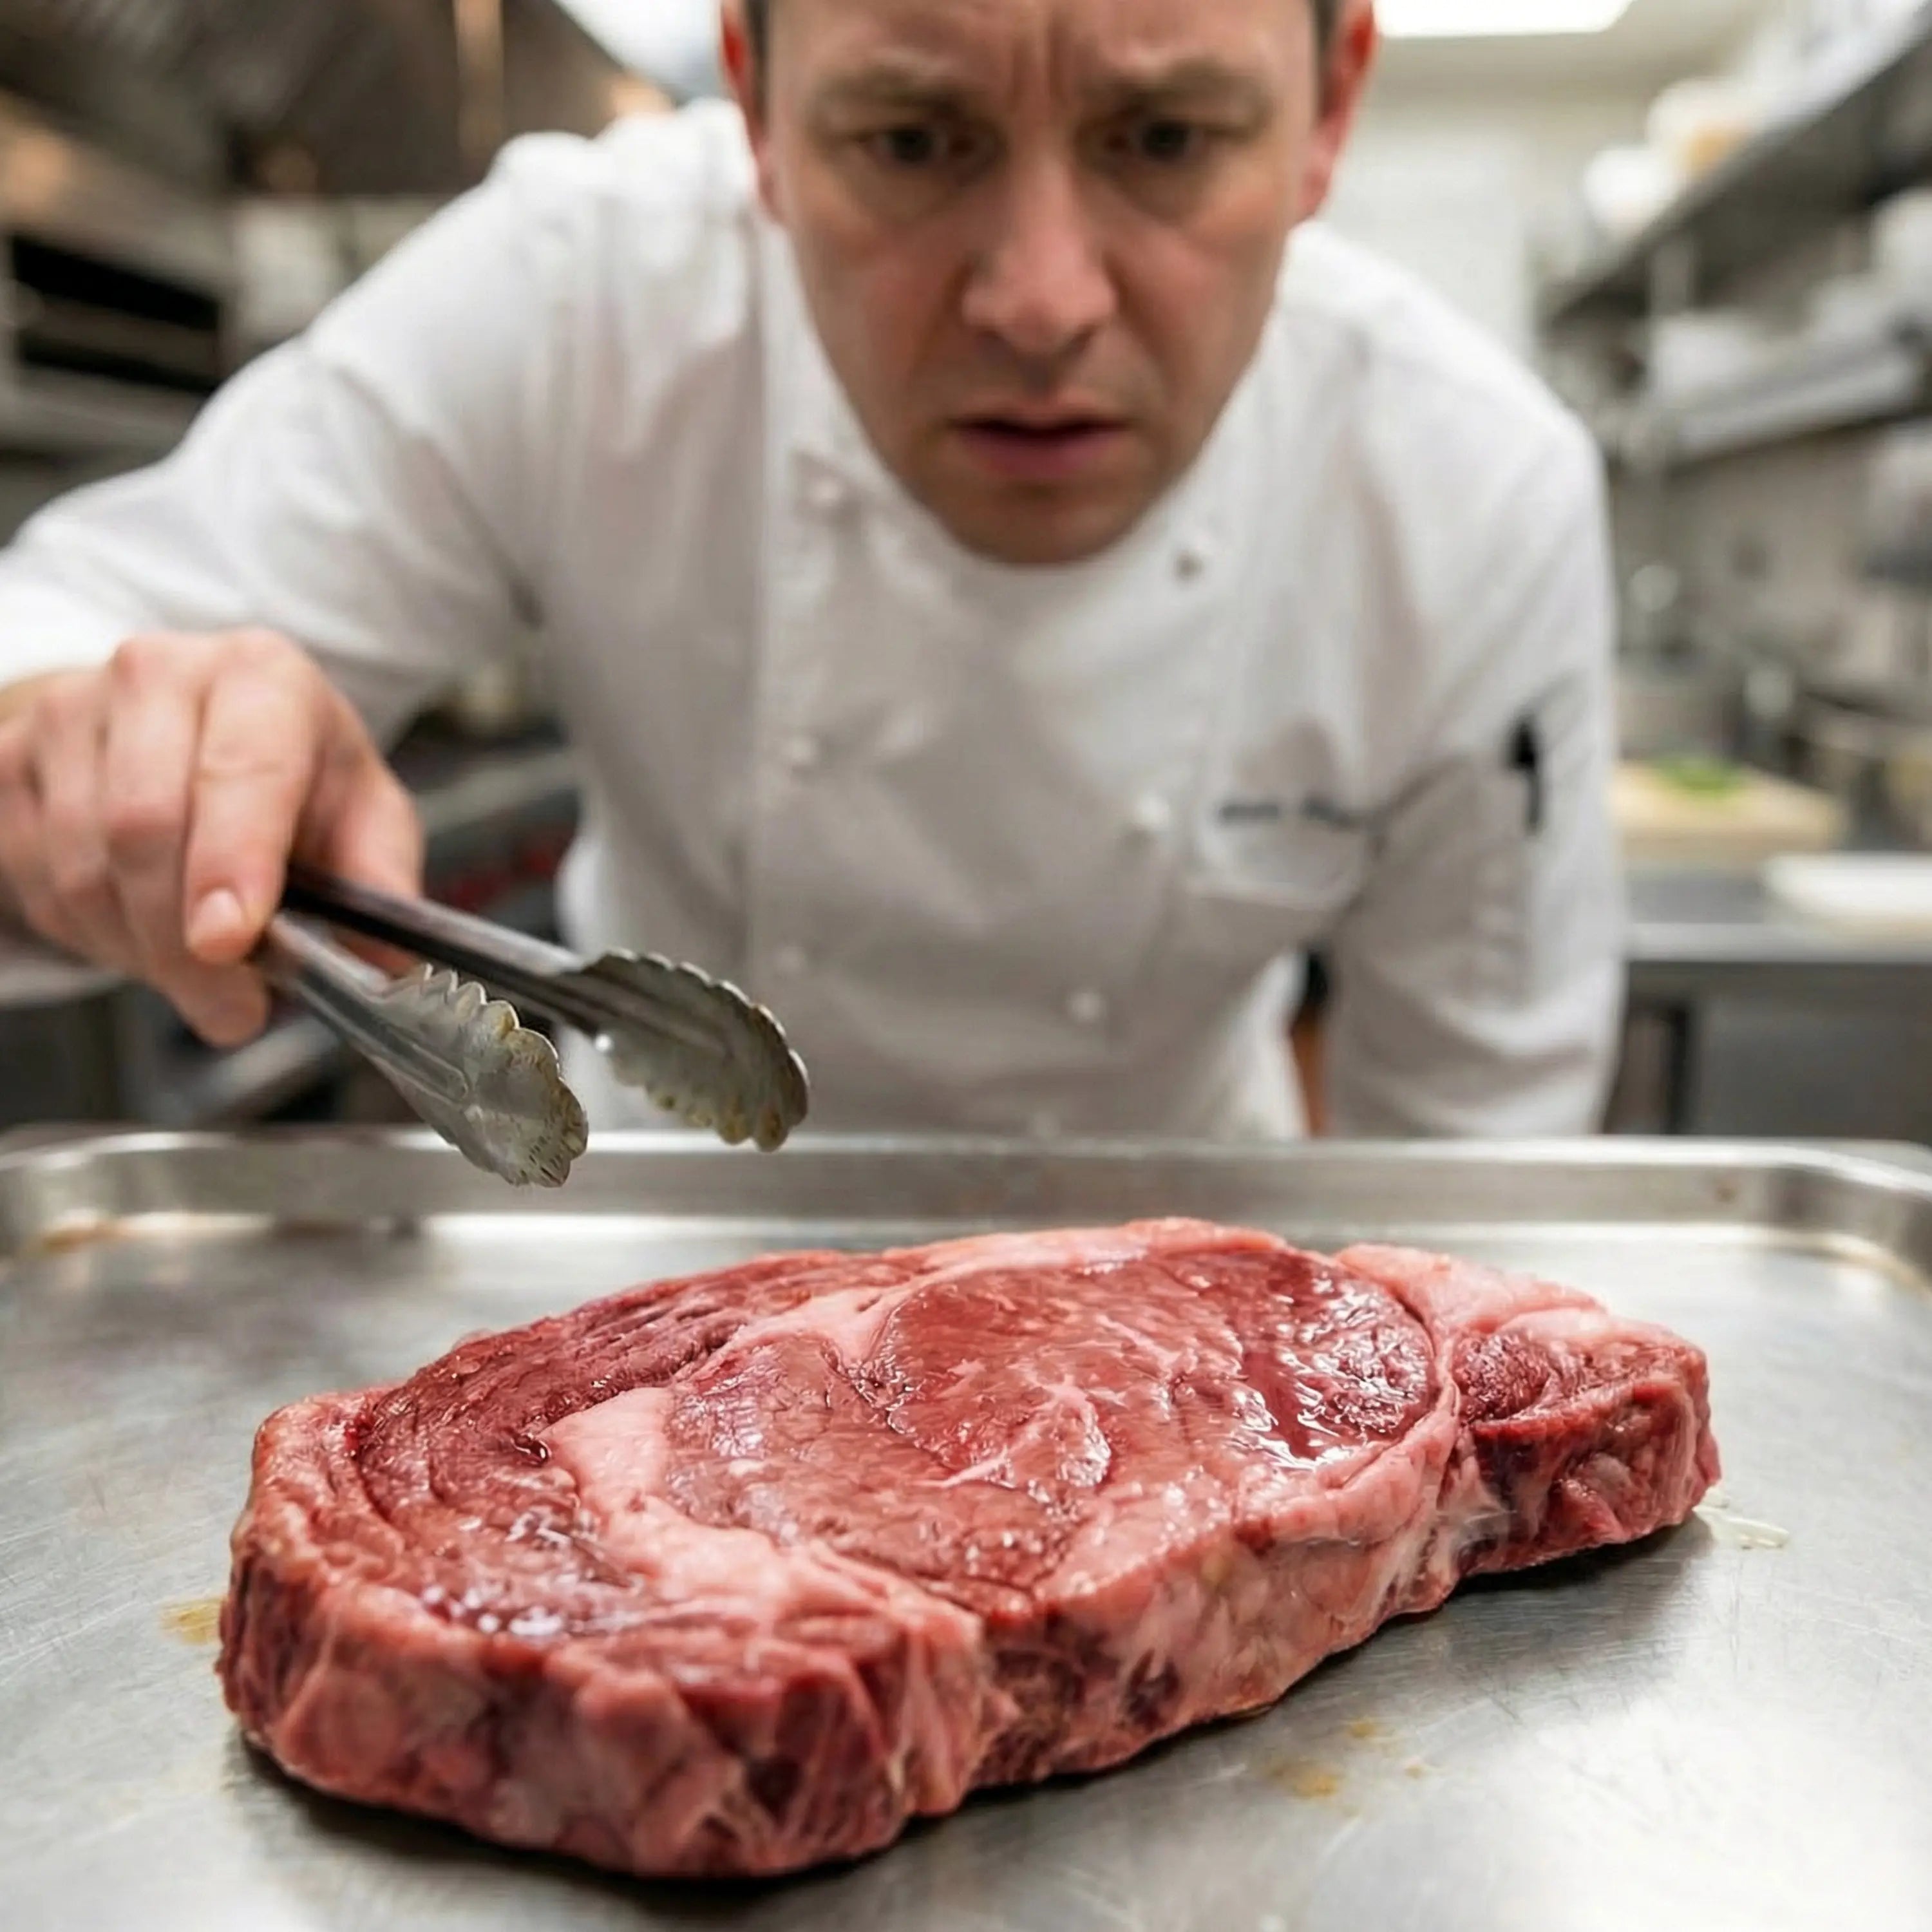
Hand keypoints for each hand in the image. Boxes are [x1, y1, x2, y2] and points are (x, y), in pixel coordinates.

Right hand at [0, 629, 421, 1045]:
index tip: (227, 940)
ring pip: (82, 866)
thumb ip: (380, 883)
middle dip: (184, 943)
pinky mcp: (10, 756)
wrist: (197, 727)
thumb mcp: (365, 814)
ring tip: (195, 964)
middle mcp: (158, 675)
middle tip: (231, 1004)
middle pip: (144, 827)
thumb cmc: (292, 776)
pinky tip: (140, 926)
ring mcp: (71, 710)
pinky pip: (33, 877)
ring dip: (140, 947)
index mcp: (262, 678)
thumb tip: (384, 958)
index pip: (241, 771)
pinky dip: (89, 932)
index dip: (229, 863)